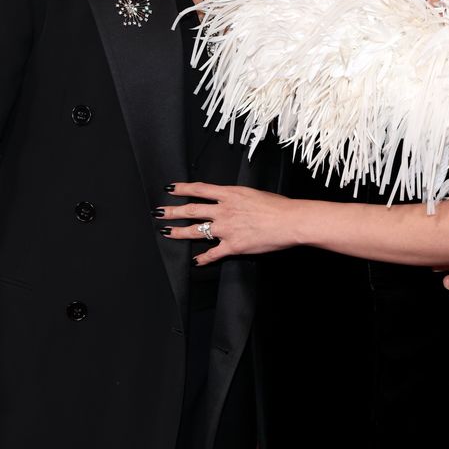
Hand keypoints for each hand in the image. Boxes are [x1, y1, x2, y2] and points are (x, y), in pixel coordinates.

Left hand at [157, 182, 299, 263]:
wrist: (289, 221)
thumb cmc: (278, 206)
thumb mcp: (254, 193)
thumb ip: (239, 197)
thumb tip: (233, 200)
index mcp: (230, 194)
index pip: (200, 189)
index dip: (182, 188)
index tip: (170, 188)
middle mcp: (224, 210)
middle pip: (191, 210)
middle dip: (173, 211)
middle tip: (159, 212)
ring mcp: (226, 229)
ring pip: (196, 231)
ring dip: (179, 232)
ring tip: (167, 232)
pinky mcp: (233, 246)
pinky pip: (213, 253)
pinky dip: (203, 258)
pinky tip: (195, 261)